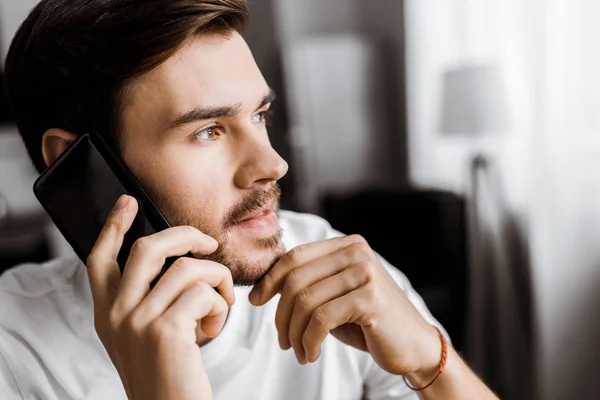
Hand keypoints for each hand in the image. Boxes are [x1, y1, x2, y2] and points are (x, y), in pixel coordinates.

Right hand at [86, 195, 234, 399]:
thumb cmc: (166, 377)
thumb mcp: (142, 337)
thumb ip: (146, 301)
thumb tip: (177, 262)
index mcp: (106, 314)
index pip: (100, 258)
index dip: (114, 226)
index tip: (128, 202)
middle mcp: (114, 315)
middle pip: (148, 248)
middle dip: (185, 236)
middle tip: (208, 243)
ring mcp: (136, 321)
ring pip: (188, 268)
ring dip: (218, 281)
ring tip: (222, 305)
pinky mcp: (164, 331)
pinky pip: (204, 292)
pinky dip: (220, 305)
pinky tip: (214, 327)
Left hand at [249, 235, 440, 376]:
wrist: (413, 345)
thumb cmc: (368, 322)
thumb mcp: (334, 296)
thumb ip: (309, 282)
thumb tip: (264, 282)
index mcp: (346, 245)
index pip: (294, 256)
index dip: (269, 279)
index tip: (255, 301)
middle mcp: (357, 252)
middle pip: (296, 278)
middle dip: (280, 314)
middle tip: (281, 340)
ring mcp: (365, 272)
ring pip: (305, 300)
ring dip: (294, 333)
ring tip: (297, 351)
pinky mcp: (370, 298)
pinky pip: (321, 319)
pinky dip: (308, 340)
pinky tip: (310, 354)